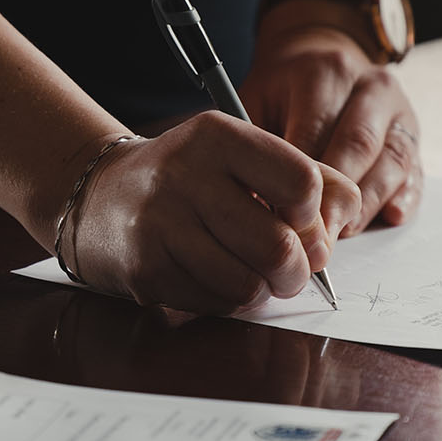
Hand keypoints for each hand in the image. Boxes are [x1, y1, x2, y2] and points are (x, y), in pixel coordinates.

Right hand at [64, 112, 361, 314]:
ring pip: (248, 285)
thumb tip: (343, 221)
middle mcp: (185, 175)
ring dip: (261, 290)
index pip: (302, 183)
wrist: (98, 196)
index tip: (301, 221)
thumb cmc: (188, 178)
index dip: (314, 215)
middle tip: (290, 270)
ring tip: (250, 273)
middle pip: (279, 246)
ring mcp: (160, 224)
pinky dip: (227, 301)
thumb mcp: (241, 155)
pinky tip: (212, 277)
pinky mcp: (145, 269)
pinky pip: (215, 304)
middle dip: (297, 271)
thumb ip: (304, 176)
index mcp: (217, 136)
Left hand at [240, 16, 422, 234]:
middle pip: (359, 146)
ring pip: (392, 160)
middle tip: (315, 236)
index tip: (282, 217)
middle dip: (336, 197)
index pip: (316, 131)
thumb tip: (256, 202)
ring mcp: (399, 110)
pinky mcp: (414, 135)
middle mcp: (370, 86)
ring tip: (342, 233)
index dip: (300, 180)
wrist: (320, 58)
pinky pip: (416, 170)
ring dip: (368, 203)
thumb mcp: (256, 101)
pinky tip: (390, 217)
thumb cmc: (281, 92)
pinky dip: (405, 197)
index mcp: (326, 73)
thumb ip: (257, 145)